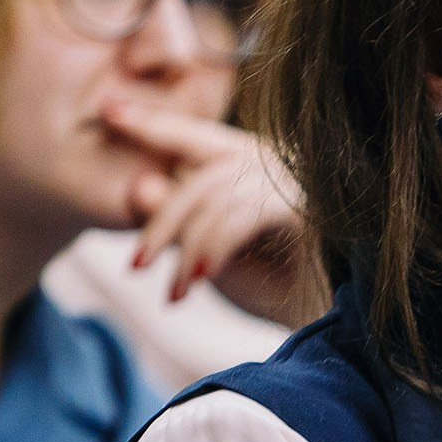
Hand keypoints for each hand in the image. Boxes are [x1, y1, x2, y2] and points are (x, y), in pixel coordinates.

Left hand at [98, 100, 321, 326]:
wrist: (333, 329)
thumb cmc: (280, 291)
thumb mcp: (213, 256)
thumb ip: (181, 222)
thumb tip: (140, 184)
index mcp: (260, 164)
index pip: (199, 140)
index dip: (155, 125)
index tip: (107, 111)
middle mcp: (283, 162)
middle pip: (204, 171)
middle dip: (163, 218)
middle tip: (135, 266)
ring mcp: (298, 180)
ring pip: (218, 194)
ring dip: (186, 246)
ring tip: (172, 292)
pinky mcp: (307, 205)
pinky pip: (242, 215)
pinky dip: (214, 247)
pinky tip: (200, 278)